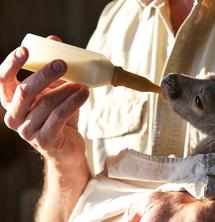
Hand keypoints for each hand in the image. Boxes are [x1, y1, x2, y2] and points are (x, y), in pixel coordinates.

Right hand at [0, 37, 88, 167]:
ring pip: (46, 103)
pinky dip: (73, 102)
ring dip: (67, 90)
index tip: (26, 50)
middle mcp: (14, 117)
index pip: (3, 80)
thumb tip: (54, 40)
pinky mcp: (45, 140)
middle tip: (62, 63)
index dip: (12, 64)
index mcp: (11, 102)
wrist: (67, 148)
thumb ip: (52, 70)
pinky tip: (84, 94)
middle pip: (25, 90)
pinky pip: (59, 116)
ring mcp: (27, 131)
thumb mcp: (54, 91)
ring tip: (82, 84)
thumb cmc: (59, 116)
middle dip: (44, 74)